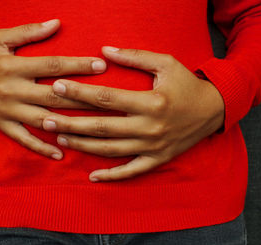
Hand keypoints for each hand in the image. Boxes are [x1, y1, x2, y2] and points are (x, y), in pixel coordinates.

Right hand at [0, 19, 105, 159]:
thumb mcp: (1, 38)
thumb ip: (28, 32)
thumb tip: (57, 23)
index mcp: (13, 67)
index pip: (52, 65)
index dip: (78, 65)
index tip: (101, 65)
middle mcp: (12, 90)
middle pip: (53, 95)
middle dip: (82, 96)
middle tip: (107, 97)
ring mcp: (8, 111)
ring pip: (44, 119)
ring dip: (69, 124)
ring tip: (93, 127)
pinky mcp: (3, 125)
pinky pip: (24, 140)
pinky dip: (41, 148)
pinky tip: (61, 153)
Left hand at [42, 46, 223, 180]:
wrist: (214, 109)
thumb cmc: (186, 84)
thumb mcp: (165, 63)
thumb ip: (134, 56)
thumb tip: (104, 50)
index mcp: (150, 102)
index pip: (106, 98)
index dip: (79, 92)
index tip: (57, 86)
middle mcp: (150, 127)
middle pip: (102, 127)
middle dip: (71, 122)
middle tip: (46, 118)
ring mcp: (153, 146)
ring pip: (111, 150)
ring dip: (84, 145)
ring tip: (60, 138)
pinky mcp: (157, 159)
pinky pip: (131, 171)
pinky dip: (112, 176)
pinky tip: (92, 177)